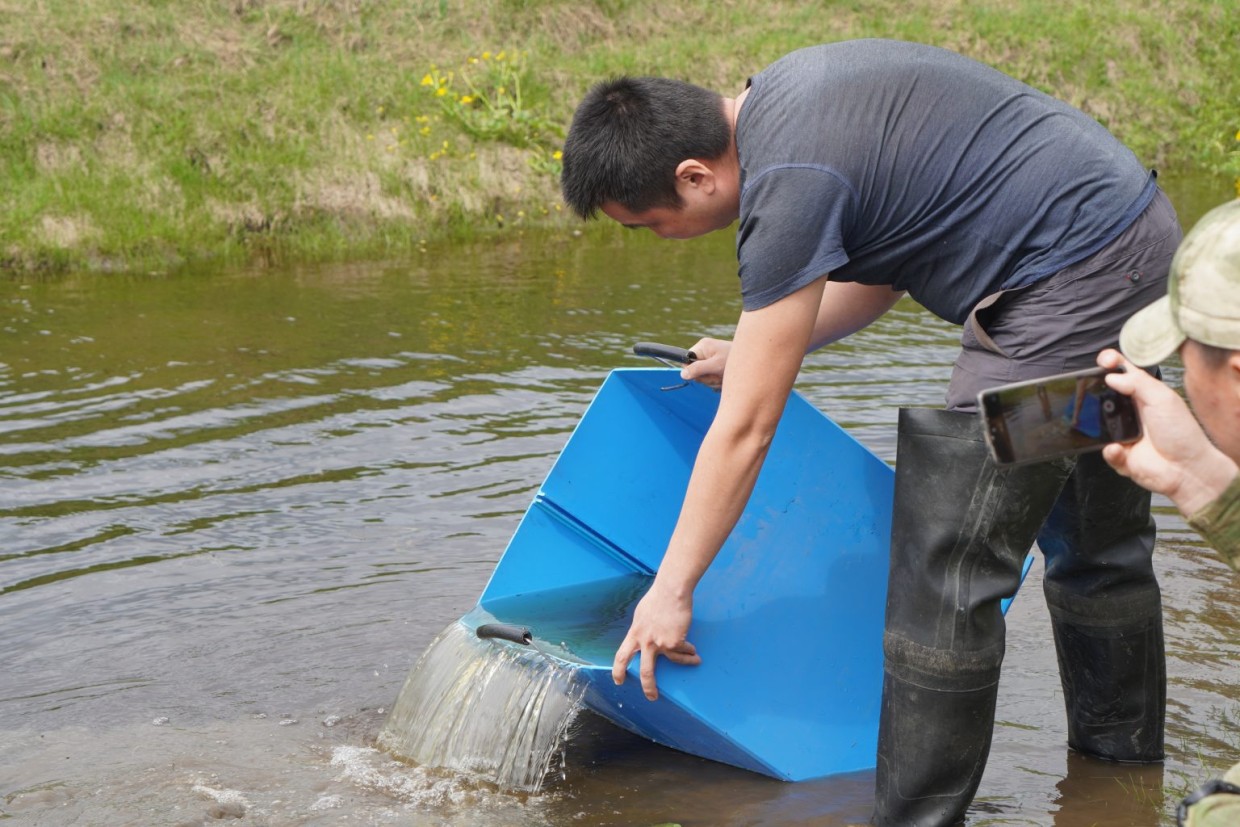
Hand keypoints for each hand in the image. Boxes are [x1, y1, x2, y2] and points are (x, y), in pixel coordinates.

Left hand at [612, 579, 701, 700]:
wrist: (671, 591)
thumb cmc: (658, 598)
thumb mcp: (641, 615)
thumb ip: (641, 629)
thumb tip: (643, 637)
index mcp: (635, 634)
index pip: (621, 656)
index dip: (618, 671)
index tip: (618, 681)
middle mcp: (646, 641)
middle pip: (645, 671)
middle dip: (649, 687)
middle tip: (652, 697)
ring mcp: (660, 643)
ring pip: (673, 661)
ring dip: (686, 663)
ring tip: (694, 661)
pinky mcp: (674, 642)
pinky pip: (684, 650)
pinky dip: (690, 650)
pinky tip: (695, 649)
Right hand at [681, 337, 730, 390]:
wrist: (754, 361)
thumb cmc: (735, 360)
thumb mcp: (715, 366)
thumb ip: (698, 369)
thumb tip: (682, 374)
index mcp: (703, 346)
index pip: (686, 360)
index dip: (693, 370)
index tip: (704, 374)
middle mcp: (705, 351)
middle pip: (694, 370)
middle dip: (706, 377)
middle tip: (717, 376)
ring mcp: (711, 359)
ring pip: (703, 376)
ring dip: (713, 381)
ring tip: (724, 376)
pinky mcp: (716, 366)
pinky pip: (710, 378)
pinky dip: (717, 381)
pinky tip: (725, 378)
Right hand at [1097, 349, 1236, 514]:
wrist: (1186, 469)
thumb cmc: (1182, 434)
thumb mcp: (1163, 399)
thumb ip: (1137, 383)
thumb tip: (1111, 376)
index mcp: (1144, 395)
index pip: (1123, 373)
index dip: (1112, 364)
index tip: (1104, 360)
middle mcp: (1132, 412)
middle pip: (1105, 395)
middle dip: (1096, 391)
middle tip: (1090, 386)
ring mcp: (1124, 433)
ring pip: (1099, 423)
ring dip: (1100, 424)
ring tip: (1111, 425)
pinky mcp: (1120, 454)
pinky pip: (1105, 450)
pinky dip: (1111, 451)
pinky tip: (1119, 448)